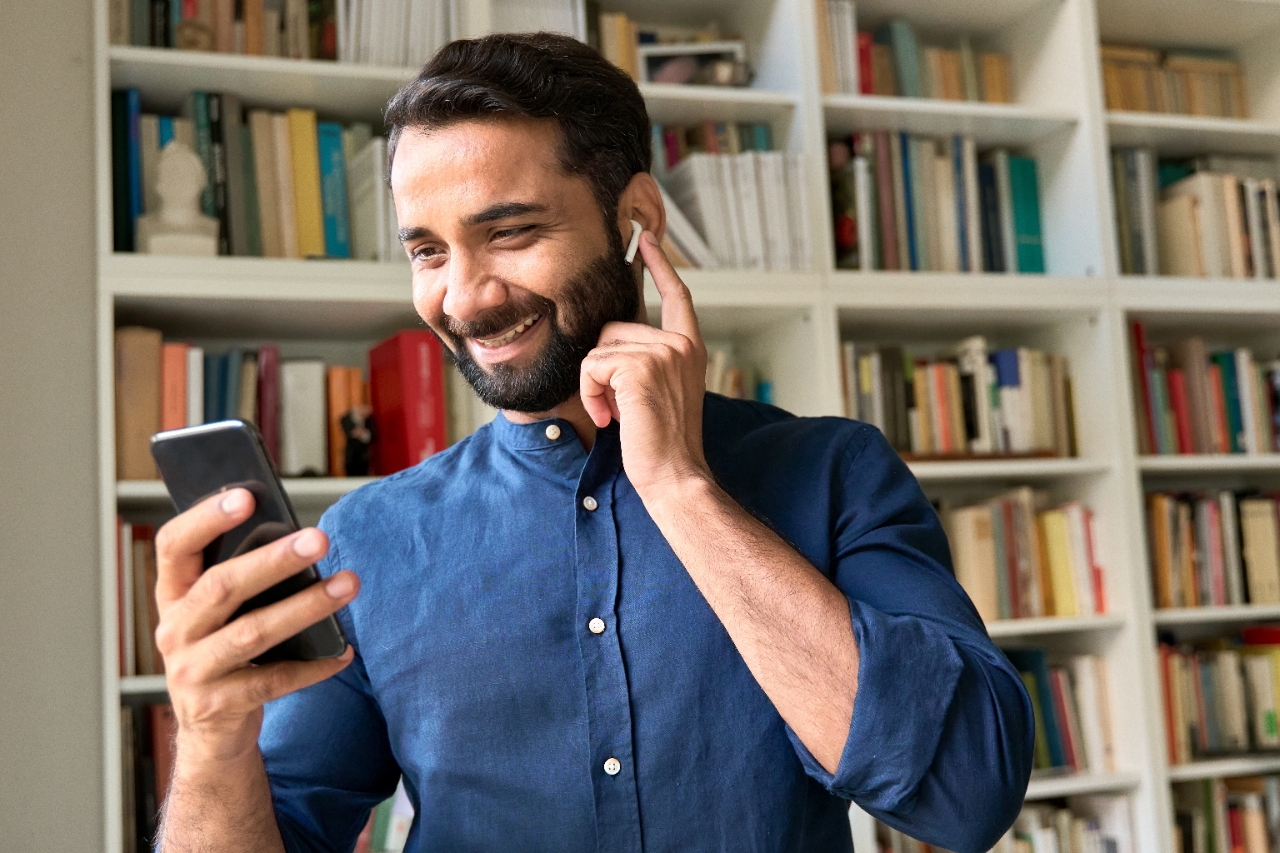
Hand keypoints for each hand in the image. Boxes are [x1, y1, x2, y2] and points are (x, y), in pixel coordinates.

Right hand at [152, 488, 357, 763]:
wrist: (212, 731)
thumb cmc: (227, 651)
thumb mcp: (222, 613)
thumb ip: (242, 576)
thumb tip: (298, 537)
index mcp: (173, 595)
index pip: (174, 546)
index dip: (205, 518)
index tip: (246, 495)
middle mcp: (174, 630)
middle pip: (221, 586)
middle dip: (273, 560)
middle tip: (320, 538)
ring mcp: (191, 671)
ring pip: (252, 633)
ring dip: (306, 606)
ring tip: (349, 584)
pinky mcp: (217, 705)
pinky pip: (273, 680)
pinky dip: (313, 665)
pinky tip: (344, 651)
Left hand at [580, 231, 711, 499]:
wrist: (674, 476)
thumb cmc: (662, 443)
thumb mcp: (659, 392)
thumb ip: (645, 361)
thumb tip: (610, 340)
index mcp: (689, 348)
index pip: (677, 296)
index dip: (661, 266)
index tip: (649, 239)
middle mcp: (680, 344)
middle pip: (614, 328)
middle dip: (601, 367)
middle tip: (619, 406)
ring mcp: (663, 352)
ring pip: (599, 349)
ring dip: (595, 386)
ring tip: (617, 414)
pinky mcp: (640, 367)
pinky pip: (591, 365)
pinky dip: (590, 394)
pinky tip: (610, 417)